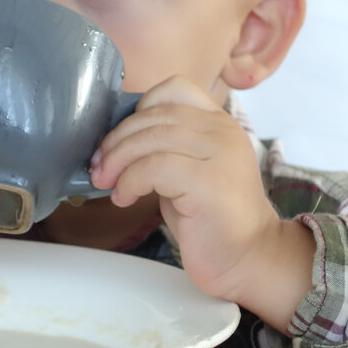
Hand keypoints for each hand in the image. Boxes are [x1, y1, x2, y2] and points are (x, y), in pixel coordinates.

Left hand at [89, 76, 313, 330]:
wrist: (248, 258)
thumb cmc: (211, 220)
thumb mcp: (188, 171)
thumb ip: (166, 148)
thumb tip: (116, 141)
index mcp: (220, 123)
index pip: (174, 89)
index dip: (140, 108)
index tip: (121, 140)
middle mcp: (223, 131)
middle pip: (155, 115)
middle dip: (117, 139)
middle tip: (99, 166)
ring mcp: (220, 153)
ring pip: (152, 138)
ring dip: (118, 160)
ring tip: (106, 183)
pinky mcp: (208, 181)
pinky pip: (154, 167)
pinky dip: (129, 181)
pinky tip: (124, 198)